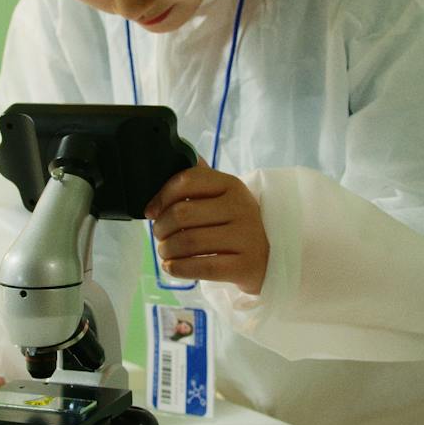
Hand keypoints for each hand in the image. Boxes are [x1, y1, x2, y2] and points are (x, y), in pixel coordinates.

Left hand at [146, 159, 268, 293]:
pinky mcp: (246, 266)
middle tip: (159, 236)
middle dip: (161, 227)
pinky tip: (172, 267)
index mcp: (231, 185)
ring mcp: (246, 237)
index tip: (151, 211)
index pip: (187, 181)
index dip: (161, 196)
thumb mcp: (224, 197)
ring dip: (167, 250)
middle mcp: (241, 208)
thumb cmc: (236, 225)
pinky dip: (178, 268)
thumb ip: (199, 178)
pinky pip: (202, 267)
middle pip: (183, 213)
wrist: (271, 257)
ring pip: (189, 241)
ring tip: (166, 252)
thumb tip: (171, 156)